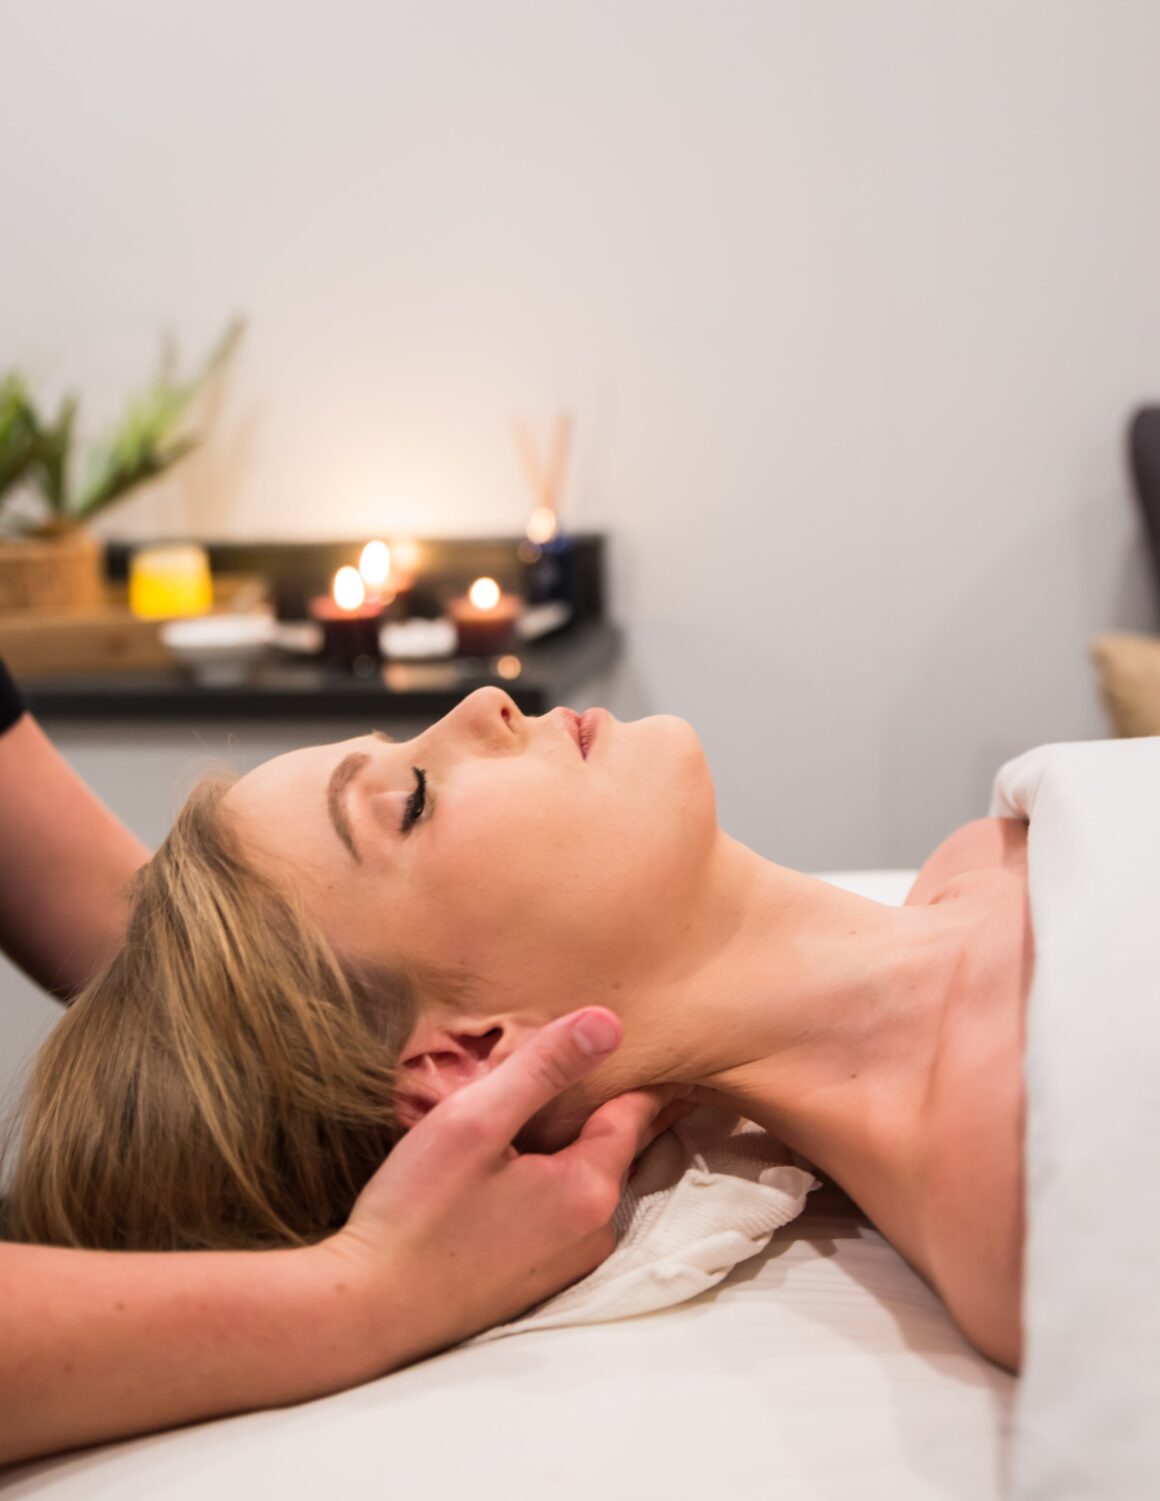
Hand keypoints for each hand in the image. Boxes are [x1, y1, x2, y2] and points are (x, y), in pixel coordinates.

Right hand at [321, 1007, 689, 1367]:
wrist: (367, 1313)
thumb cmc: (416, 1214)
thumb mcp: (475, 1121)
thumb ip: (543, 1069)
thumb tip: (610, 1023)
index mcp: (589, 1189)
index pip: (637, 1111)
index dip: (638, 1070)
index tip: (654, 1038)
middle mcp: (594, 1231)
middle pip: (616, 1145)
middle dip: (608, 1102)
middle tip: (607, 1056)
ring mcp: (568, 1261)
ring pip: (587, 1177)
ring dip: (576, 1141)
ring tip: (556, 1098)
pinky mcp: (537, 1276)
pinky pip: (563, 1209)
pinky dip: (554, 1175)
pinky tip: (520, 1158)